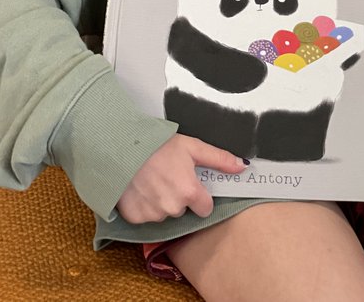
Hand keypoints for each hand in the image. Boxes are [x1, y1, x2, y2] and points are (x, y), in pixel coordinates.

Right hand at [116, 134, 247, 223]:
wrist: (120, 148)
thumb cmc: (157, 146)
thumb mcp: (192, 147)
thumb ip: (219, 159)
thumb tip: (242, 166)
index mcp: (190, 192)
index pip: (205, 208)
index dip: (200, 197)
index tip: (191, 185)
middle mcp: (172, 208)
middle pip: (183, 210)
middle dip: (179, 197)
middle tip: (168, 177)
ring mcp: (153, 215)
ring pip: (164, 214)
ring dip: (161, 202)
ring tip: (152, 181)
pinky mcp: (135, 218)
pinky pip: (146, 217)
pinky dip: (144, 206)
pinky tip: (140, 189)